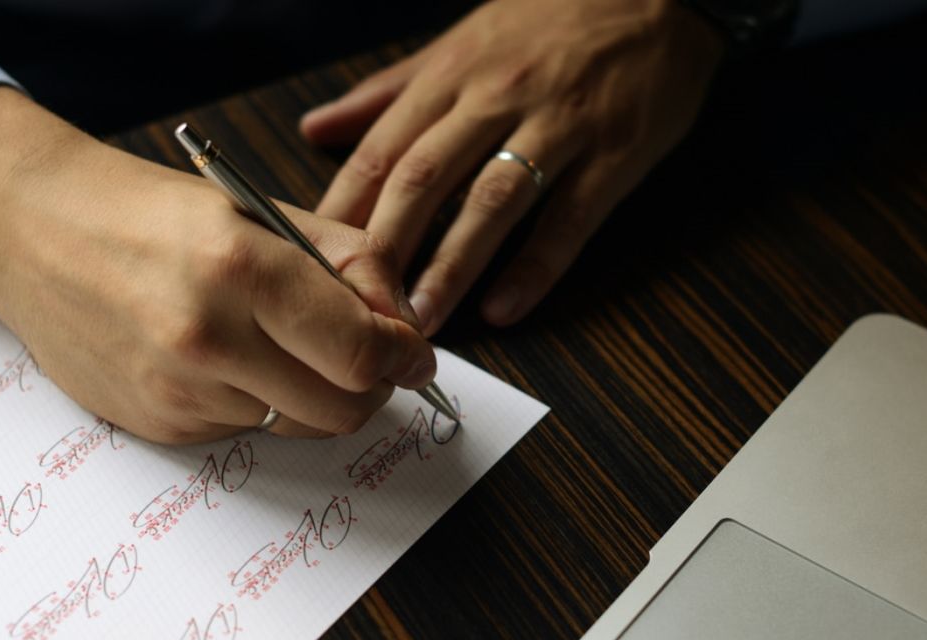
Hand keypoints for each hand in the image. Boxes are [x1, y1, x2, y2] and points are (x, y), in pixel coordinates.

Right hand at [0, 87, 435, 444]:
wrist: (30, 229)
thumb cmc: (148, 211)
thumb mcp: (260, 209)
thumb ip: (350, 265)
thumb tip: (407, 328)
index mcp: (242, 268)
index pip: (361, 352)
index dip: (403, 358)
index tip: (411, 353)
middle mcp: (207, 338)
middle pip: (342, 410)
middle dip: (370, 387)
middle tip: (364, 358)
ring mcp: (176, 391)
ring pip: (295, 425)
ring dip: (308, 394)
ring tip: (274, 342)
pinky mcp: (155, 425)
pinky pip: (242, 432)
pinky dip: (253, 402)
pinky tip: (219, 356)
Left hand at [301, 0, 722, 335]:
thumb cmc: (552, 20)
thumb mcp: (463, 41)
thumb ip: (389, 91)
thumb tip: (315, 128)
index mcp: (453, 73)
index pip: (381, 151)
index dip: (343, 212)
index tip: (312, 266)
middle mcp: (497, 96)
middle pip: (424, 179)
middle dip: (385, 250)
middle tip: (359, 311)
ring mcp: (557, 125)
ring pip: (491, 202)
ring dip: (451, 267)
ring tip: (421, 323)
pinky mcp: (614, 152)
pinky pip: (568, 218)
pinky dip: (535, 267)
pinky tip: (506, 308)